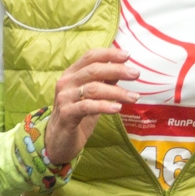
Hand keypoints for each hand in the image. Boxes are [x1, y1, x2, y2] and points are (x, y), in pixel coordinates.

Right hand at [42, 48, 136, 167]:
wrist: (58, 141)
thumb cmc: (77, 116)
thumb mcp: (91, 96)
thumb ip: (102, 82)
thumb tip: (121, 69)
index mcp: (71, 74)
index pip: (90, 56)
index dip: (109, 54)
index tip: (127, 55)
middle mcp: (66, 83)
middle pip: (93, 70)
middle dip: (116, 70)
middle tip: (135, 74)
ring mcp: (64, 98)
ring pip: (92, 88)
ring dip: (116, 92)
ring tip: (134, 97)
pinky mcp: (66, 114)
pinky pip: (87, 107)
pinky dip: (104, 106)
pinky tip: (117, 108)